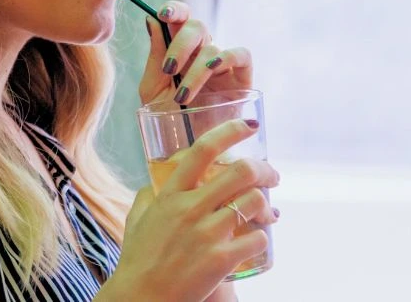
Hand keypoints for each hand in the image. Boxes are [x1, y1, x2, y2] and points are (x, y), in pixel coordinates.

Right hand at [100, 119, 278, 301]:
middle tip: (272, 174)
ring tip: (270, 211)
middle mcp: (189, 209)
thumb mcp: (138, 217)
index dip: (229, 131)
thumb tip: (160, 178)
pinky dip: (263, 235)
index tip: (247, 126)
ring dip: (268, 204)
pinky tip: (260, 237)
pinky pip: (258, 238)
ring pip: (254, 203)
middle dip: (265, 169)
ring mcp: (207, 234)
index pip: (202, 149)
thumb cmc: (138, 259)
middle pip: (240, 172)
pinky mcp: (222, 260)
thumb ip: (151, 194)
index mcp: (170, 194)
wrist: (142, 299)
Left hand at [139, 0, 252, 105]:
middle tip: (169, 69)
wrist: (189, 149)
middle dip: (181, 43)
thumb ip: (155, 56)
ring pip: (213, 47)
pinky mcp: (242, 76)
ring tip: (183, 96)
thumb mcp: (153, 88)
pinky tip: (212, 72)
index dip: (173, 9)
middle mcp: (201, 49)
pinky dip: (227, 58)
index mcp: (178, 46)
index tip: (162, 15)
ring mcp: (222, 62)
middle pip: (196, 26)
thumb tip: (151, 19)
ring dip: (196, 69)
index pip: (179, 16)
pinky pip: (241, 55)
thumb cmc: (168, 116)